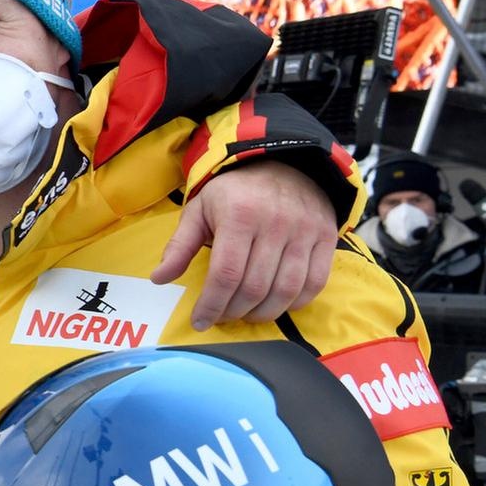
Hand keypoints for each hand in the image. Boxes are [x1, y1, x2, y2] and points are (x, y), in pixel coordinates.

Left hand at [151, 160, 334, 329]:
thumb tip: (159, 278)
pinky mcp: (326, 238)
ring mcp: (305, 231)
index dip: (212, 304)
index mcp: (239, 215)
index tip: (200, 322)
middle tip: (221, 317)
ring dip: (263, 313)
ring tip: (245, 315)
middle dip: (234, 311)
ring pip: (286, 290)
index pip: (226, 274)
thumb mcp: (200, 210)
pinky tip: (276, 304)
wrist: (285, 164)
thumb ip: (180, 246)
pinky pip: (314, 283)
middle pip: (254, 287)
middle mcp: (276, 223)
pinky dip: (295, 303)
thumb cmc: (235, 193)